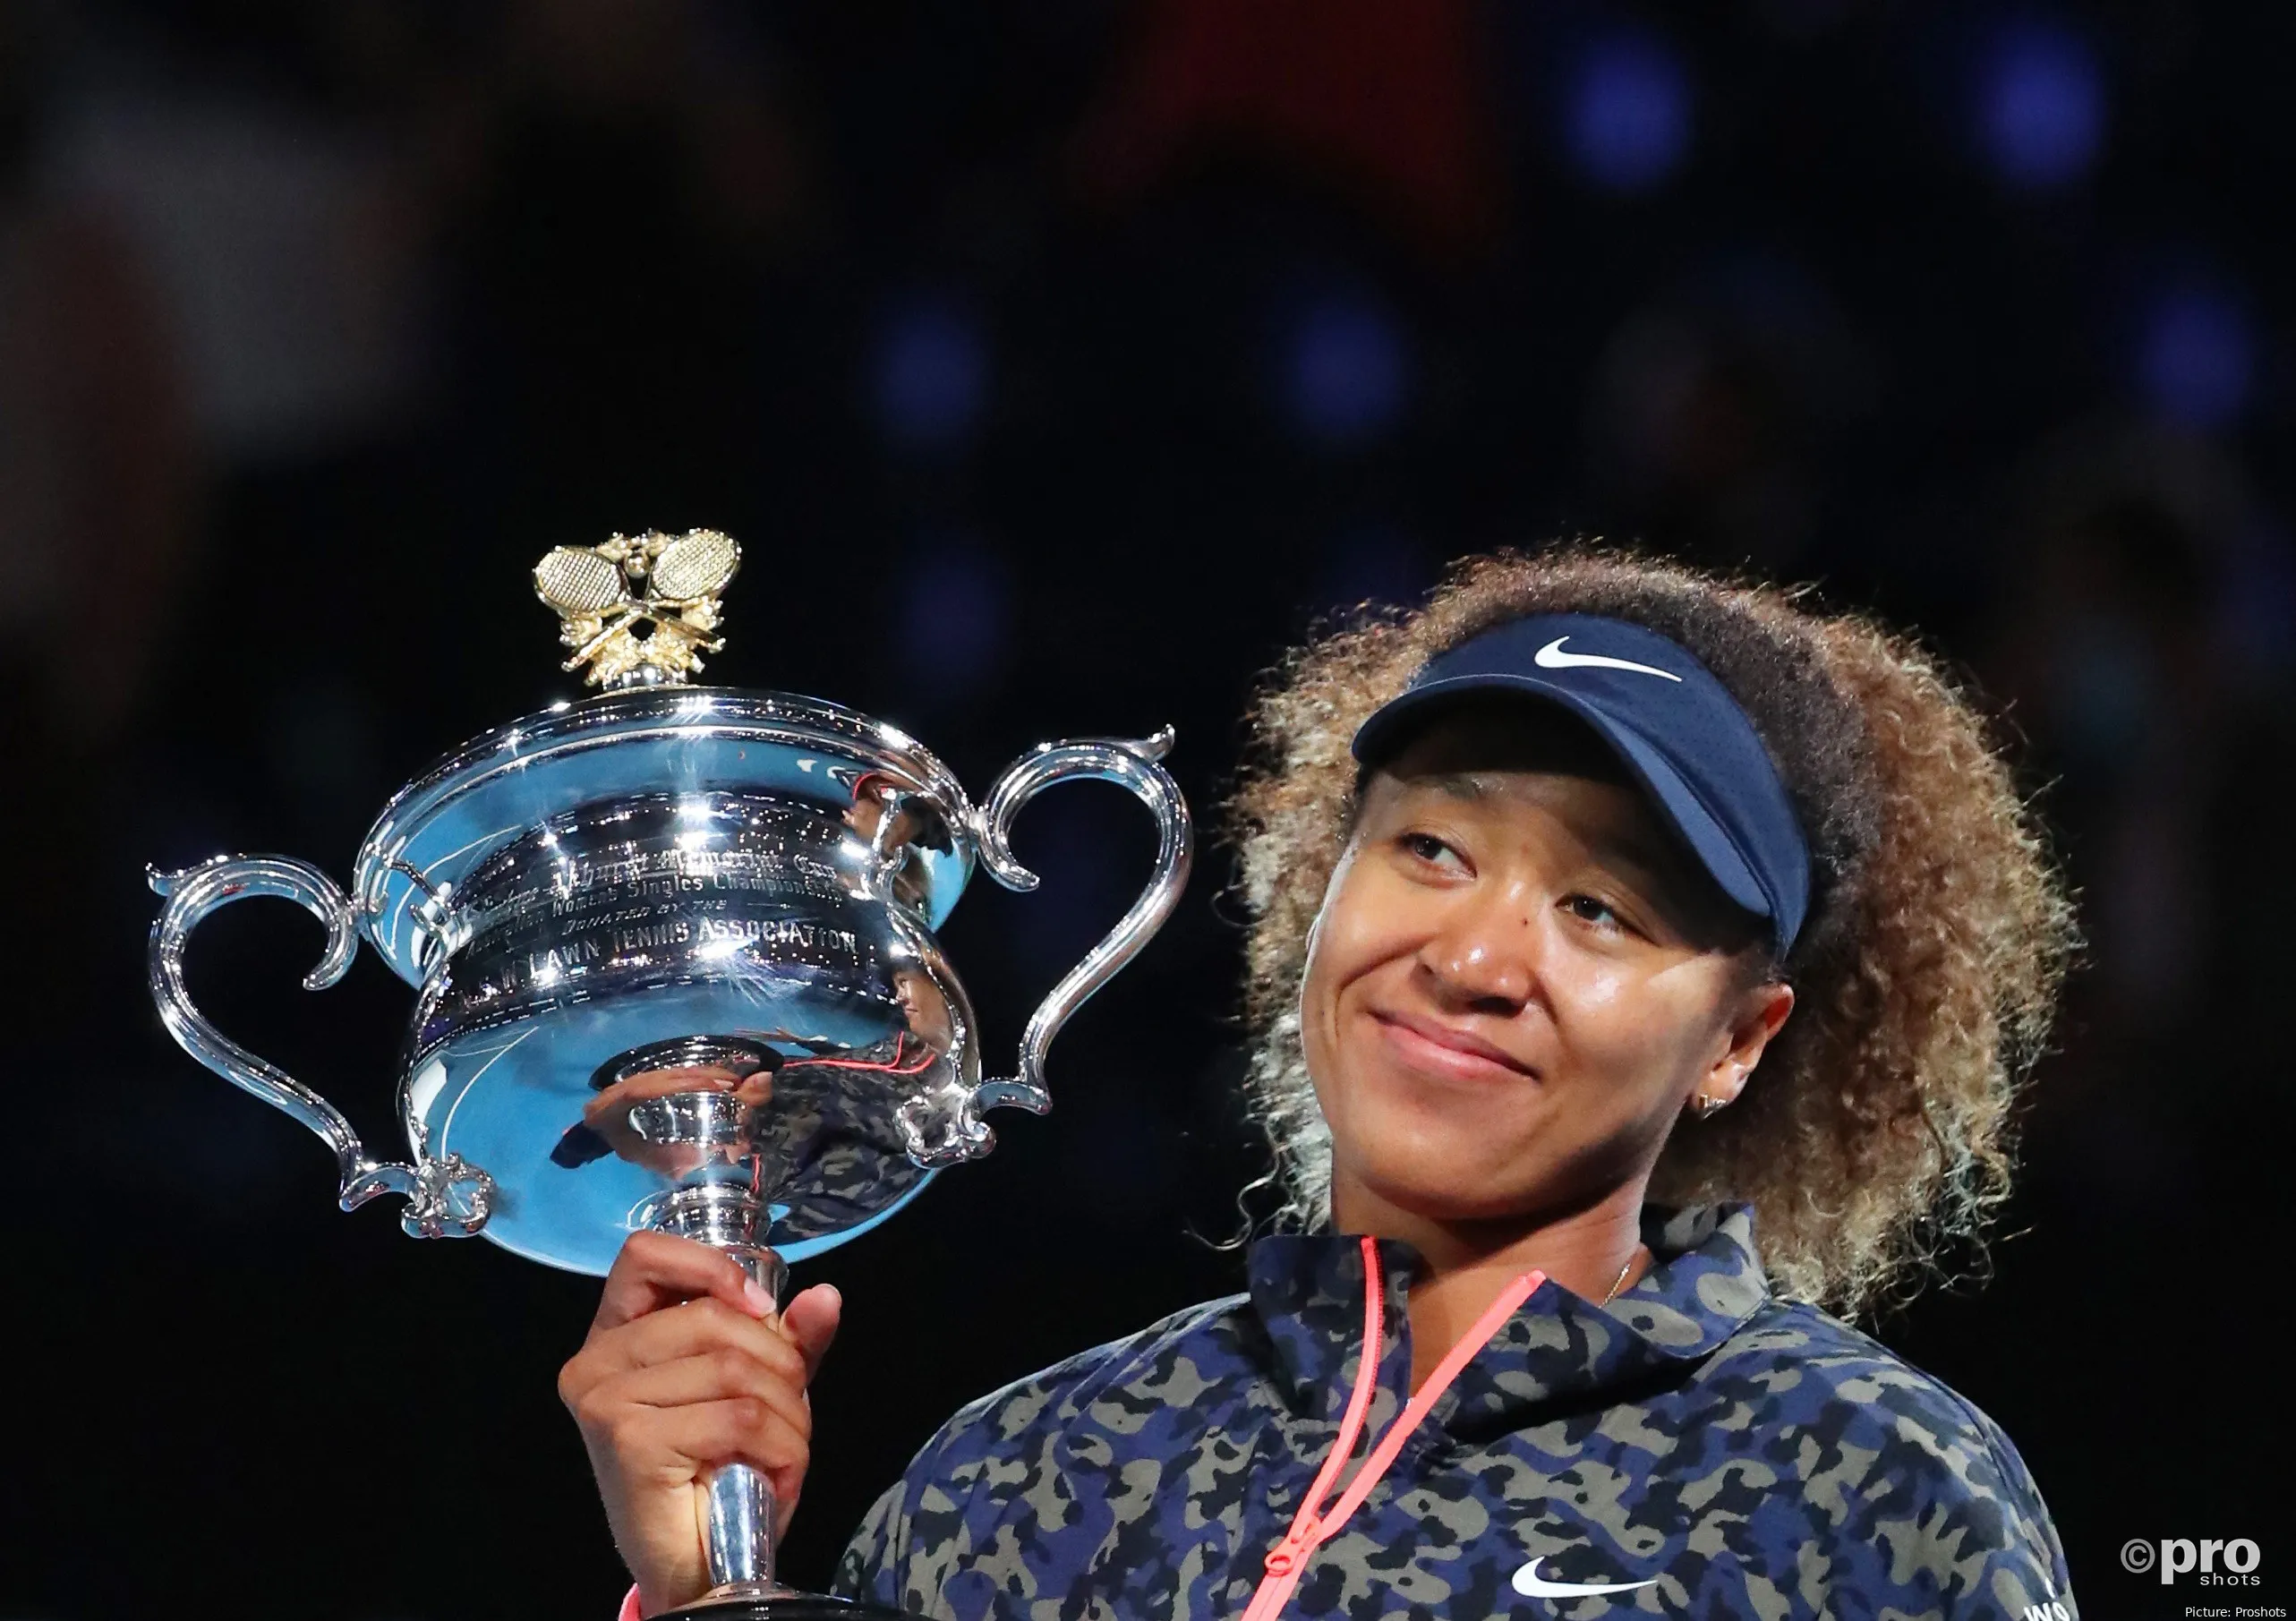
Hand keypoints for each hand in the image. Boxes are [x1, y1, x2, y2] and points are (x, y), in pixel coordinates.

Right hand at [559, 1230, 841, 1615]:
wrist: (700, 1566)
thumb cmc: (720, 1472)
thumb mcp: (760, 1388)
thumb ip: (789, 1340)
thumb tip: (826, 1297)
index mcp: (616, 1333)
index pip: (645, 1254)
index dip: (711, 1267)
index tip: (759, 1308)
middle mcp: (596, 1361)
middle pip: (713, 1319)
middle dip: (778, 1365)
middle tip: (788, 1413)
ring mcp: (605, 1399)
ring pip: (734, 1369)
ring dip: (787, 1414)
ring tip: (783, 1448)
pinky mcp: (629, 1440)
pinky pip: (738, 1417)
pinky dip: (781, 1448)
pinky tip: (775, 1474)